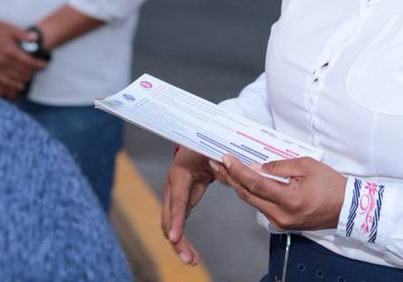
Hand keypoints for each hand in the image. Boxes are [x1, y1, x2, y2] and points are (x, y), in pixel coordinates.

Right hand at [0, 14, 47, 99]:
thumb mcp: (11, 29)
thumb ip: (24, 35)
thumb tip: (36, 38)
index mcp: (10, 50)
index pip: (28, 62)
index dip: (38, 64)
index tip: (45, 65)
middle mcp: (3, 61)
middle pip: (22, 71)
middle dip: (32, 72)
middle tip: (38, 70)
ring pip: (13, 78)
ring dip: (23, 79)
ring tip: (29, 79)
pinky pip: (2, 80)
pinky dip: (11, 85)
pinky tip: (17, 86)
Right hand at [161, 148, 215, 264]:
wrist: (195, 143)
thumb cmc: (205, 146)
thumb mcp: (213, 152)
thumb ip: (222, 164)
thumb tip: (232, 170)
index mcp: (180, 173)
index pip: (178, 199)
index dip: (176, 219)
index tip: (175, 238)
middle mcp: (172, 186)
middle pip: (169, 216)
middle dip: (177, 239)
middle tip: (188, 258)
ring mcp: (173, 194)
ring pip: (170, 223)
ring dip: (178, 242)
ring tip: (191, 259)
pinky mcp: (178, 200)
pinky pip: (176, 221)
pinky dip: (181, 237)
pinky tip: (189, 250)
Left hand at [209, 154, 345, 232]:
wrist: (345, 208)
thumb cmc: (329, 184)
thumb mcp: (305, 165)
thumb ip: (278, 166)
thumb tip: (255, 166)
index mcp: (289, 200)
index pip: (255, 183)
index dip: (238, 170)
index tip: (225, 158)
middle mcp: (281, 215)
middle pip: (248, 194)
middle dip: (230, 177)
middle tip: (216, 162)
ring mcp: (280, 222)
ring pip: (251, 201)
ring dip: (237, 184)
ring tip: (224, 168)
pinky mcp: (281, 223)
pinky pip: (260, 205)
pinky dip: (249, 192)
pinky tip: (241, 180)